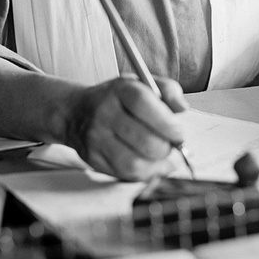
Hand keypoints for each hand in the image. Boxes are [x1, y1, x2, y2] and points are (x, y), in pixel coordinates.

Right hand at [64, 74, 187, 180]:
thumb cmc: (116, 99)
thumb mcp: (140, 84)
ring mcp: (96, 138)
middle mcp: (104, 113)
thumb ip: (167, 90)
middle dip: (166, 147)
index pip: (143, 104)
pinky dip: (143, 174)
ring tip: (162, 158)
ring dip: (156, 165)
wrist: (76, 111)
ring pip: (134, 163)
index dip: (166, 122)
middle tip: (171, 145)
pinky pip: (124, 175)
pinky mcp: (93, 159)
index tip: (179, 133)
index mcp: (119, 90)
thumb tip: (182, 108)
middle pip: (143, 140)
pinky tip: (149, 165)